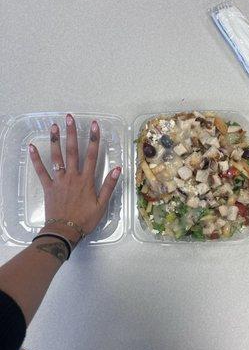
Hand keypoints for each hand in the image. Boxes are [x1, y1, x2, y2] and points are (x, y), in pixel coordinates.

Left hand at [29, 114, 120, 242]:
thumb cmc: (85, 219)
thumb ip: (109, 186)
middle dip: (71, 133)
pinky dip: (35, 159)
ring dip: (55, 141)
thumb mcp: (102, 205)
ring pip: (56, 157)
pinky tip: (31, 147)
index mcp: (86, 180)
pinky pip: (41, 171)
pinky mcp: (48, 187)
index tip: (94, 125)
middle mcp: (72, 176)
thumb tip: (117, 168)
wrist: (65, 231)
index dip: (94, 139)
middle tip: (69, 118)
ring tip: (53, 126)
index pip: (92, 156)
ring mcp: (59, 180)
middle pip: (72, 151)